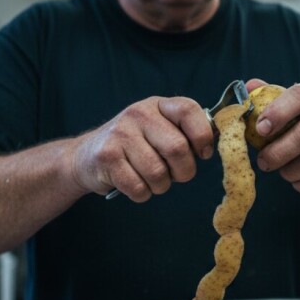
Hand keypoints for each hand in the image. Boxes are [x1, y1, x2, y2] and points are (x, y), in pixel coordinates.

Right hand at [70, 97, 214, 201]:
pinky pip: (139, 187)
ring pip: (158, 173)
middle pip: (177, 149)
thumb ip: (183, 133)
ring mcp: (120, 134)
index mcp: (157, 105)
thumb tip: (214, 146)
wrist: (85, 157)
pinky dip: (142, 194)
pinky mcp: (107, 157)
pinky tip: (134, 184)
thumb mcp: (157, 129)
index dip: (203, 136)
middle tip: (176, 175)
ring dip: (160, 186)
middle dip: (183, 172)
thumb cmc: (133, 147)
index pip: (189, 111)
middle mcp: (138, 114)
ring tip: (151, 180)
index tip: (203, 153)